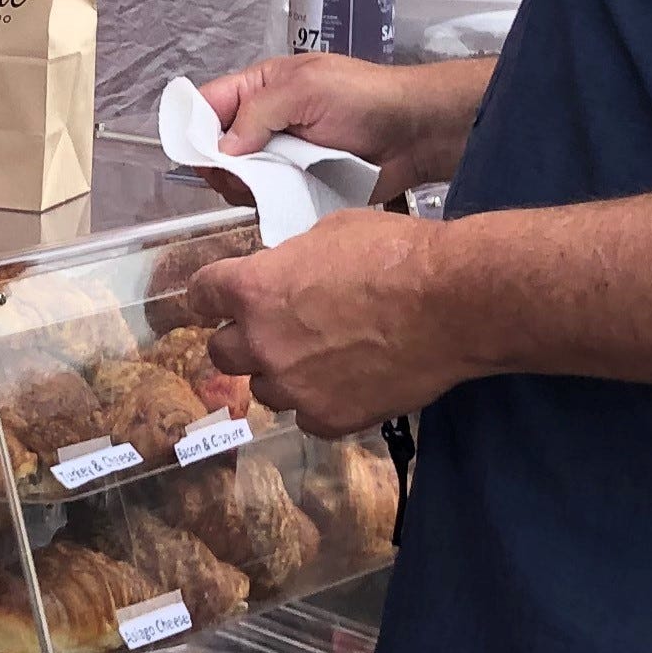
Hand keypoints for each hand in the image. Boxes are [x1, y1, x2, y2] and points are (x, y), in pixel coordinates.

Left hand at [187, 210, 469, 433]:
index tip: (217, 299)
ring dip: (282, 374)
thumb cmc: (395, 253)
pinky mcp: (329, 418)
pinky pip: (306, 417)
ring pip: (264, 390)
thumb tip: (287, 274)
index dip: (210, 296)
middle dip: (243, 340)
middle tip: (274, 331)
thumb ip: (292, 262)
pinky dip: (320, 402)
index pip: (201, 295)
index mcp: (253, 289)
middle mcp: (262, 342)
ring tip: (321, 359)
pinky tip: (347, 384)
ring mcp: (294, 386)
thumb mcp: (329, 233)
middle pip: (221, 353)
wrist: (450, 302)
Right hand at [197, 53, 473, 195]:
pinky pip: (266, 198)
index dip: (194, 127)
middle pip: (217, 149)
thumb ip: (258, 112)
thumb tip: (221, 148)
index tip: (196, 154)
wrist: (416, 133)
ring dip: (245, 185)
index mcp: (261, 89)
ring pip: (238, 178)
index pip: (209, 104)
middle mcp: (264, 123)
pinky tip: (280, 200)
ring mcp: (281, 157)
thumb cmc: (364, 98)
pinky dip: (266, 202)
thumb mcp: (306, 89)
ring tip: (269, 184)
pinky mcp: (298, 185)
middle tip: (240, 174)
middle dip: (221, 164)